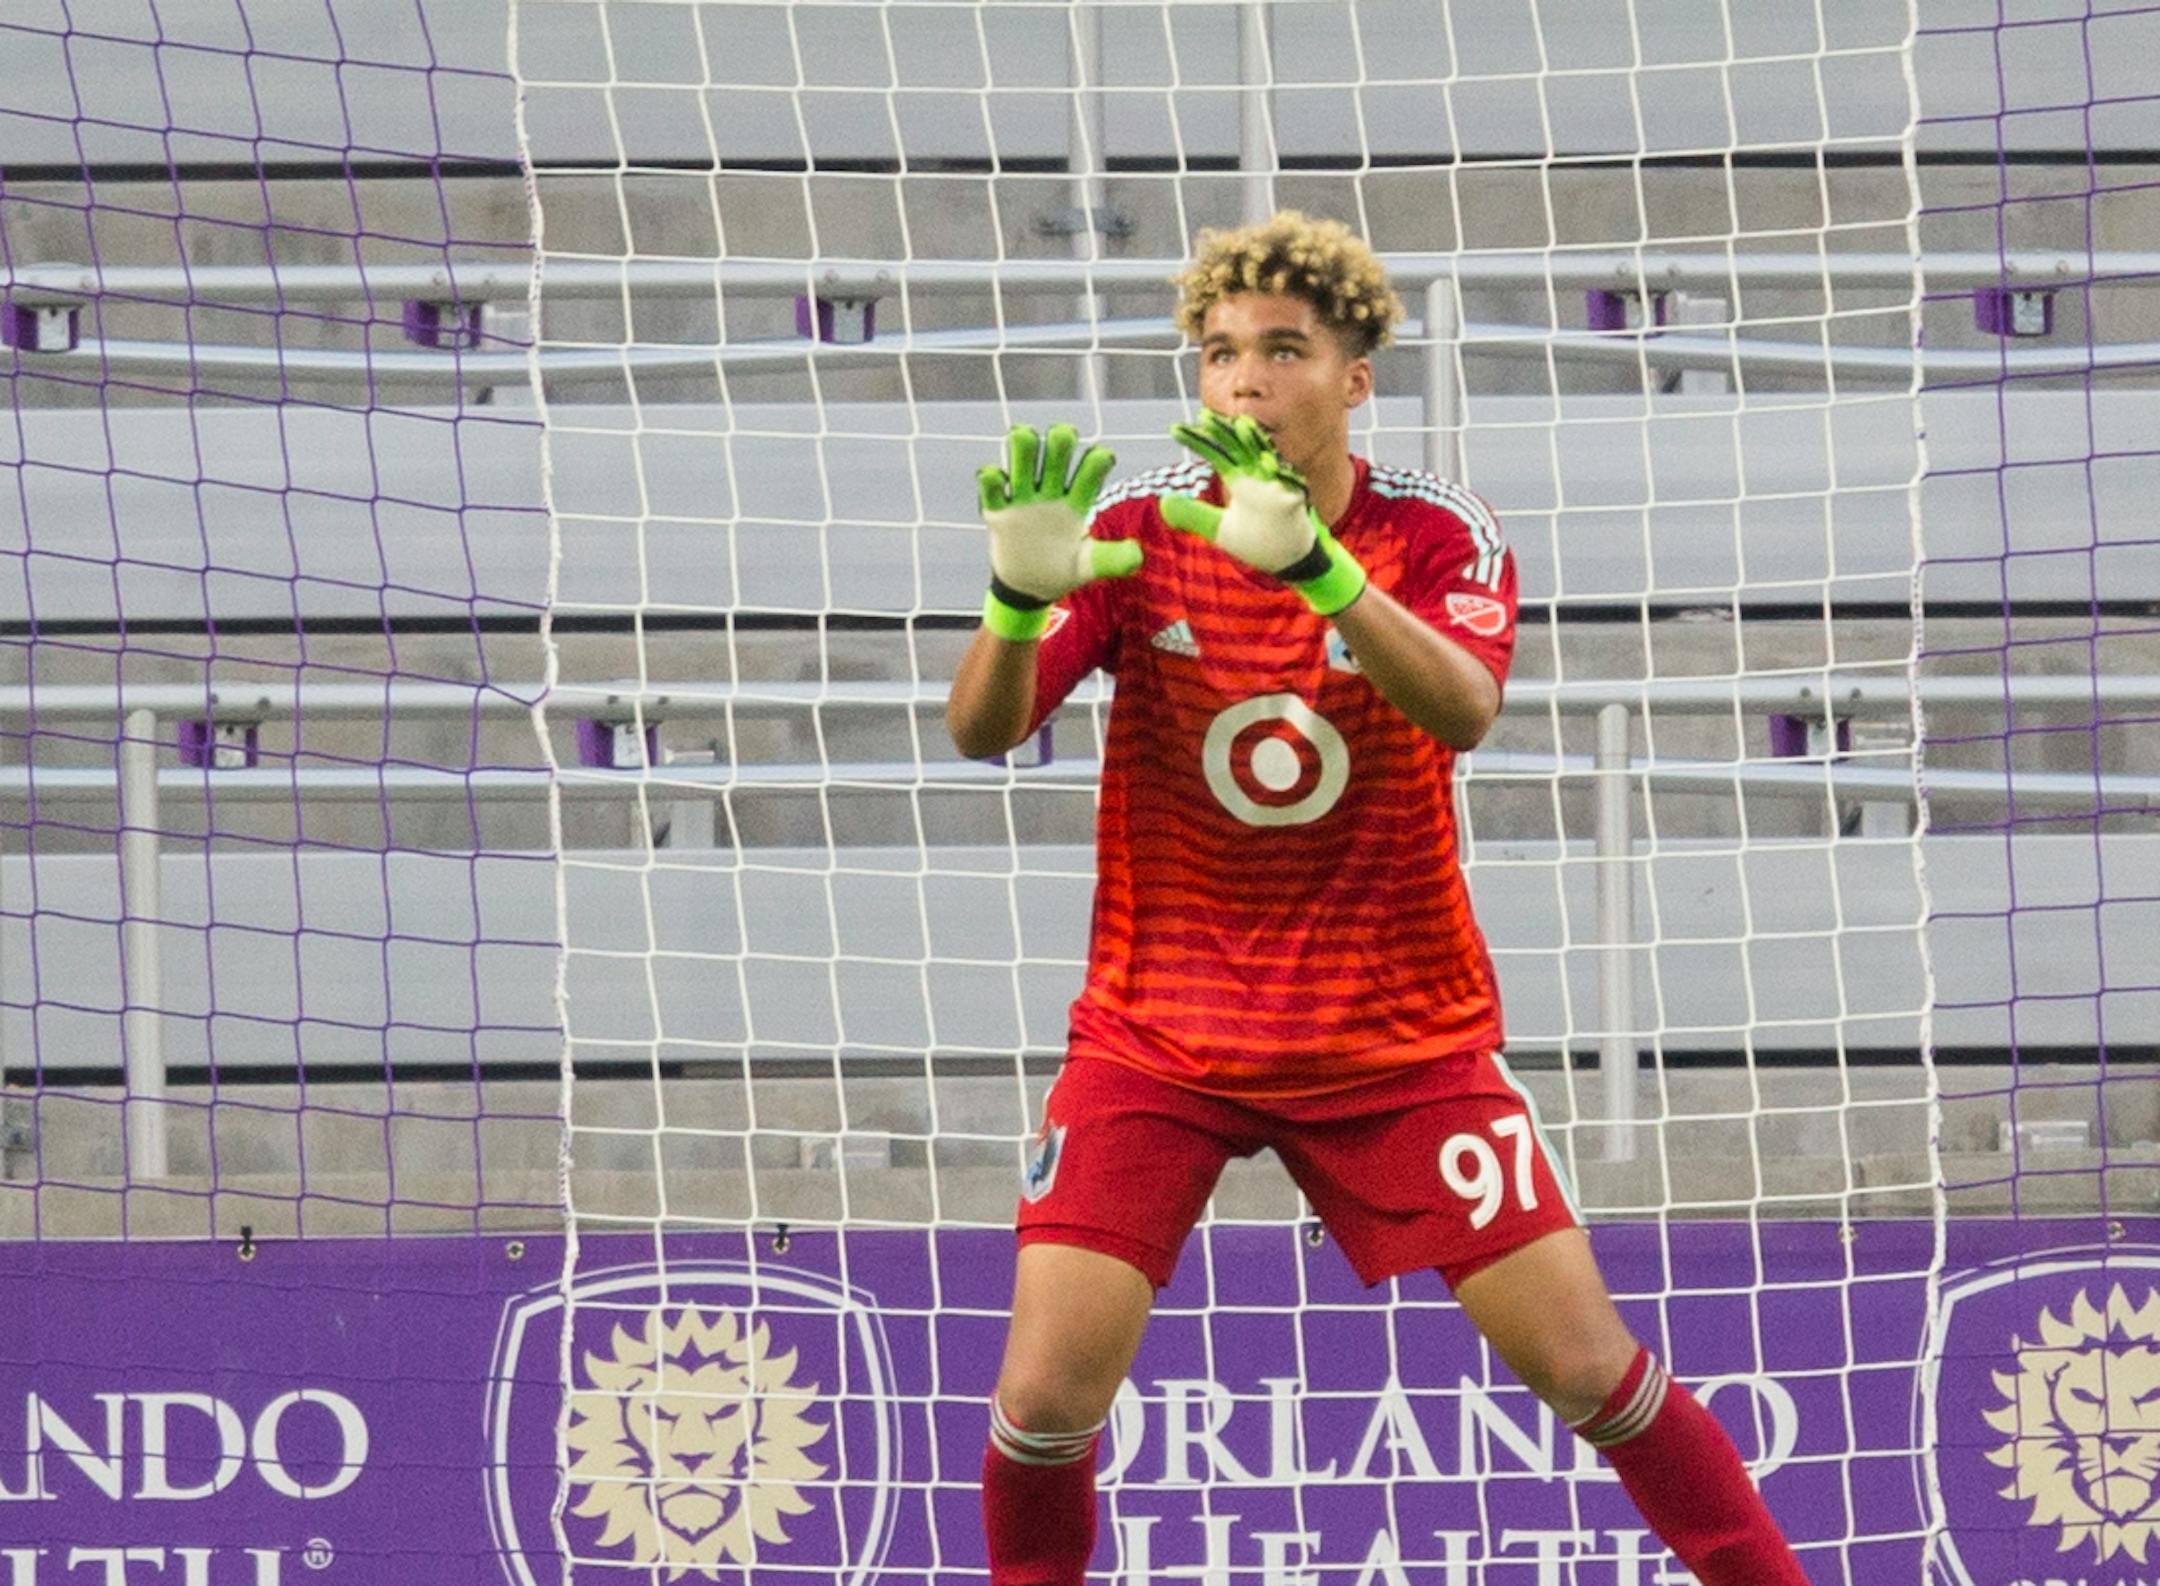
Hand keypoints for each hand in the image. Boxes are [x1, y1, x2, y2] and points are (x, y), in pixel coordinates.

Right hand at [978, 423, 1140, 640]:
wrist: (1029, 589)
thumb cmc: (1063, 572)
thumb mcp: (1088, 566)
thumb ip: (1111, 559)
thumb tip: (1138, 555)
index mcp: (1078, 499)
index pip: (1093, 463)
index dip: (1097, 458)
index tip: (1099, 465)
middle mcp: (1053, 490)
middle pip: (1058, 445)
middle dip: (1061, 438)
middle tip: (1060, 448)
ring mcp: (1024, 497)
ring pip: (1024, 449)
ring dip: (1025, 442)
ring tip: (1025, 445)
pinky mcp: (998, 510)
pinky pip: (991, 482)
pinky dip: (993, 476)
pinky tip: (1001, 486)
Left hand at [1160, 411, 1367, 616]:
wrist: (1288, 561)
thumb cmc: (1257, 541)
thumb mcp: (1219, 529)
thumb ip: (1193, 514)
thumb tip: (1163, 502)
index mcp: (1240, 479)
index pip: (1216, 454)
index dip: (1197, 442)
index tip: (1174, 430)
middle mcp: (1257, 477)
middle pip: (1239, 448)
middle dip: (1224, 433)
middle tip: (1204, 417)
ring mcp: (1277, 487)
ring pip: (1267, 458)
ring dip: (1256, 442)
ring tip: (1241, 425)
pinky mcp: (1296, 501)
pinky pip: (1290, 484)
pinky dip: (1282, 474)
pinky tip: (1270, 464)